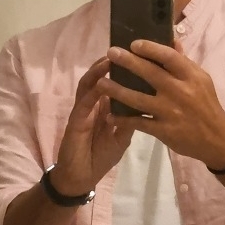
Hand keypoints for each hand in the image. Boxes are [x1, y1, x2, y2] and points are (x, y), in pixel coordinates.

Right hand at [50, 56, 133, 194]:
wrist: (80, 176)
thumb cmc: (100, 157)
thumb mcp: (122, 137)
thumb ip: (132, 120)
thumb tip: (149, 102)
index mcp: (107, 106)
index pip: (118, 82)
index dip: (128, 70)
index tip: (145, 56)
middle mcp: (95, 103)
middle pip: (104, 77)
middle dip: (114, 62)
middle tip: (129, 47)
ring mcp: (83, 109)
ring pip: (90, 83)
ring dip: (99, 70)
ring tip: (111, 58)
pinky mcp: (75, 120)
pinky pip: (84, 102)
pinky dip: (92, 91)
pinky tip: (101, 82)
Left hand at [97, 40, 224, 169]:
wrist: (216, 139)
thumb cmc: (206, 105)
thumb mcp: (201, 80)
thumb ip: (184, 62)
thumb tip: (172, 39)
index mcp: (191, 76)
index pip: (169, 56)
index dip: (150, 48)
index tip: (134, 43)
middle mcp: (180, 92)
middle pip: (150, 74)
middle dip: (128, 62)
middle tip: (111, 53)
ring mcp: (171, 112)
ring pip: (138, 98)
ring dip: (117, 90)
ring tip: (101, 83)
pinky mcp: (164, 131)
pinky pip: (138, 123)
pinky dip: (123, 119)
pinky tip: (110, 114)